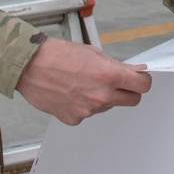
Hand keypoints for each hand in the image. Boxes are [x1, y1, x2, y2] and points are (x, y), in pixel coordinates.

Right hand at [16, 36, 152, 125]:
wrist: (30, 65)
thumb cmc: (59, 55)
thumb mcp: (95, 54)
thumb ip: (118, 67)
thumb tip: (137, 72)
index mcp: (109, 76)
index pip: (143, 86)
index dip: (142, 82)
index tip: (139, 80)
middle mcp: (101, 96)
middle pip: (132, 100)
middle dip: (128, 92)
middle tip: (116, 83)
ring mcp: (88, 110)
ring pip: (108, 106)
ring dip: (102, 97)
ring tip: (82, 83)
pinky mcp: (74, 119)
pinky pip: (88, 114)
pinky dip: (84, 105)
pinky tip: (71, 92)